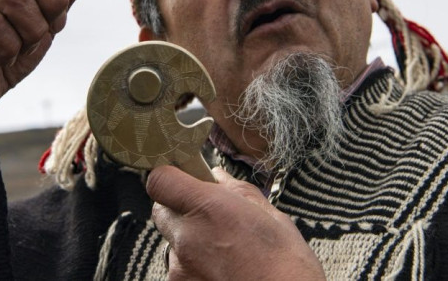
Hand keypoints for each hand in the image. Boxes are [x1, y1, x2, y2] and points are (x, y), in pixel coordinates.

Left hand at [147, 166, 324, 280]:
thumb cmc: (287, 265)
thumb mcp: (271, 217)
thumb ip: (237, 191)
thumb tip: (219, 175)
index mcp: (207, 208)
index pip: (160, 181)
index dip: (169, 179)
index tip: (184, 182)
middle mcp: (187, 236)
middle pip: (162, 212)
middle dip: (180, 210)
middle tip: (210, 220)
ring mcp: (180, 267)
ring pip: (173, 243)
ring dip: (191, 243)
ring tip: (225, 254)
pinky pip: (180, 269)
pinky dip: (195, 268)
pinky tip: (222, 273)